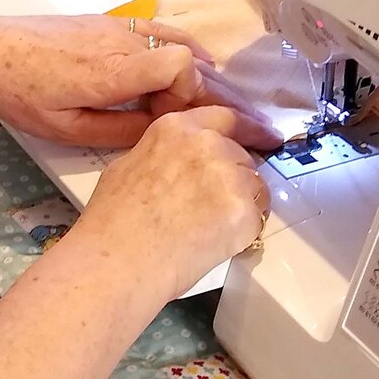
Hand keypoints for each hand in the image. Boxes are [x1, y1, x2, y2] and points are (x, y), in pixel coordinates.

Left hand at [0, 11, 275, 152]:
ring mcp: (115, 25)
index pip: (181, 64)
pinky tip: (165, 71)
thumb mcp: (66, 130)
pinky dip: (171, 49)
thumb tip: (159, 131)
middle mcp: (120, 41)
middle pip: (185, 54)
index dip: (188, 93)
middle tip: (175, 114)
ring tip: (181, 94)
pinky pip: (154, 29)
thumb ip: (119, 132)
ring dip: (186, 67)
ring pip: (174, 38)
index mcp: (112, 70)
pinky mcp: (106, 19)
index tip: (168, 117)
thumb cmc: (20, 93)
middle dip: (190, 87)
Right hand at [83, 105, 268, 299]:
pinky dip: (243, 231)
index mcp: (176, 129)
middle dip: (235, 178)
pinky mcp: (244, 211)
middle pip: (241, 156)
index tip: (266, 137)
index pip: (226, 117)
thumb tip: (175, 165)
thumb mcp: (127, 166)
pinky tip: (214, 243)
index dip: (250, 130)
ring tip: (209, 229)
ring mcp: (228, 177)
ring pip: (254, 187)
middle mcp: (207, 144)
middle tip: (214, 207)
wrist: (119, 261)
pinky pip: (257, 218)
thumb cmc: (111, 222)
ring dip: (241, 204)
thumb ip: (162, 155)